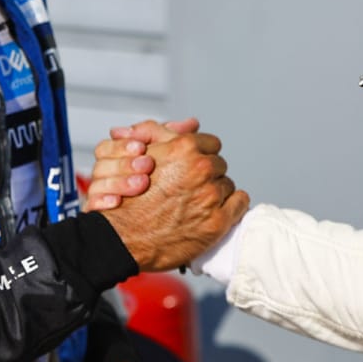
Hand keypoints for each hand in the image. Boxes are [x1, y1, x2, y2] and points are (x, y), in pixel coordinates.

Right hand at [97, 123, 247, 271]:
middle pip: (219, 165)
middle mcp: (201, 168)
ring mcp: (210, 195)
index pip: (211, 143)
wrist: (122, 238)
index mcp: (185, 148)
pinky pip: (240, 204)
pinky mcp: (217, 221)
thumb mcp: (140, 154)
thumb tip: (191, 122)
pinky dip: (232, 207)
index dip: (200, 156)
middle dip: (207, 175)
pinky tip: (215, 211)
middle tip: (190, 188)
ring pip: (227, 185)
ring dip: (215, 192)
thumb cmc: (129, 197)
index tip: (192, 168)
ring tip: (195, 204)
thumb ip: (162, 132)